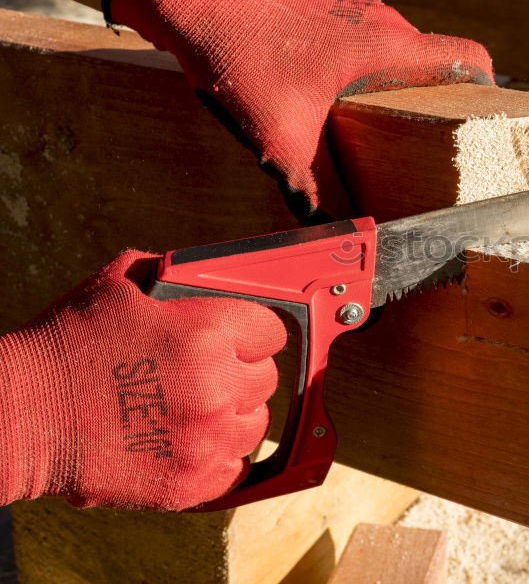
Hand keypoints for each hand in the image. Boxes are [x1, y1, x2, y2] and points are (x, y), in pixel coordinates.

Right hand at [0, 250, 283, 510]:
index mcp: (206, 334)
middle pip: (266, 378)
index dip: (252, 331)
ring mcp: (206, 440)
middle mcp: (216, 388)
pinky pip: (236, 468)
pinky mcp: (191, 484)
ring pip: (255, 424)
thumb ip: (177, 276)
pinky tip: (189, 440)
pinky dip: (219, 456)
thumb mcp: (120, 282)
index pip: (272, 330)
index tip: (238, 337)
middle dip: (240, 371)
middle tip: (207, 372)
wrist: (19, 418)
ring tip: (195, 408)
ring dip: (234, 415)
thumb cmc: (67, 345)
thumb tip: (210, 278)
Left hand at [106, 0, 493, 218]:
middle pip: (448, 63)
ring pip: (417, 56)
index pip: (469, 59)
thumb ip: (311, 193)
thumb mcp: (280, 141)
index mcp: (386, 49)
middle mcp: (385, 25)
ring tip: (409, 134)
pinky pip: (387, 49)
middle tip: (448, 146)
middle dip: (456, 103)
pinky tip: (367, 111)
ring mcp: (365, 17)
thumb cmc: (242, 62)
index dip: (491, 94)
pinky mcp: (344, 18)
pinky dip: (392, 79)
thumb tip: (334, 235)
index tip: (490, 128)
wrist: (200, 6)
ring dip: (420, 91)